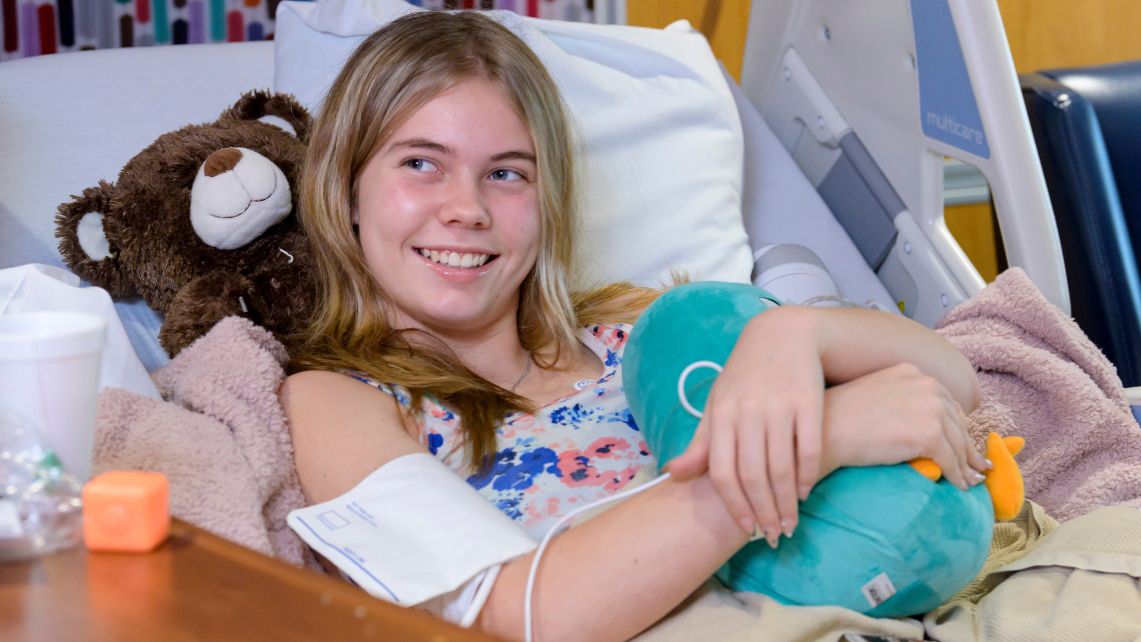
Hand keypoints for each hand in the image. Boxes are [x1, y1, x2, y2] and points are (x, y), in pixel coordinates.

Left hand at [667, 307, 823, 547]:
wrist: (783, 334)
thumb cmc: (745, 377)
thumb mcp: (718, 404)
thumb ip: (701, 443)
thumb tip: (673, 475)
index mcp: (721, 414)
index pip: (723, 472)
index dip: (734, 505)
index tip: (746, 529)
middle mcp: (748, 411)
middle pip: (753, 474)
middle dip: (764, 511)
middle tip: (772, 534)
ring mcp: (779, 406)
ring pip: (781, 466)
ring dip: (787, 501)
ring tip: (790, 523)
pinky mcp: (808, 401)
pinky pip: (809, 448)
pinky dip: (807, 474)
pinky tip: (806, 491)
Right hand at [820, 363, 989, 487]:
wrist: (824, 431)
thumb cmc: (837, 418)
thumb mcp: (874, 396)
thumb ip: (900, 401)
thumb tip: (919, 423)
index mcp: (911, 373)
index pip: (945, 402)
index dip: (957, 427)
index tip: (965, 444)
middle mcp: (926, 384)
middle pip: (957, 422)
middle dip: (967, 447)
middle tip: (978, 467)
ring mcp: (929, 409)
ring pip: (958, 443)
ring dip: (966, 466)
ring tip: (971, 481)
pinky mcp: (929, 434)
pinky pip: (952, 461)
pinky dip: (958, 477)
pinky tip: (959, 487)